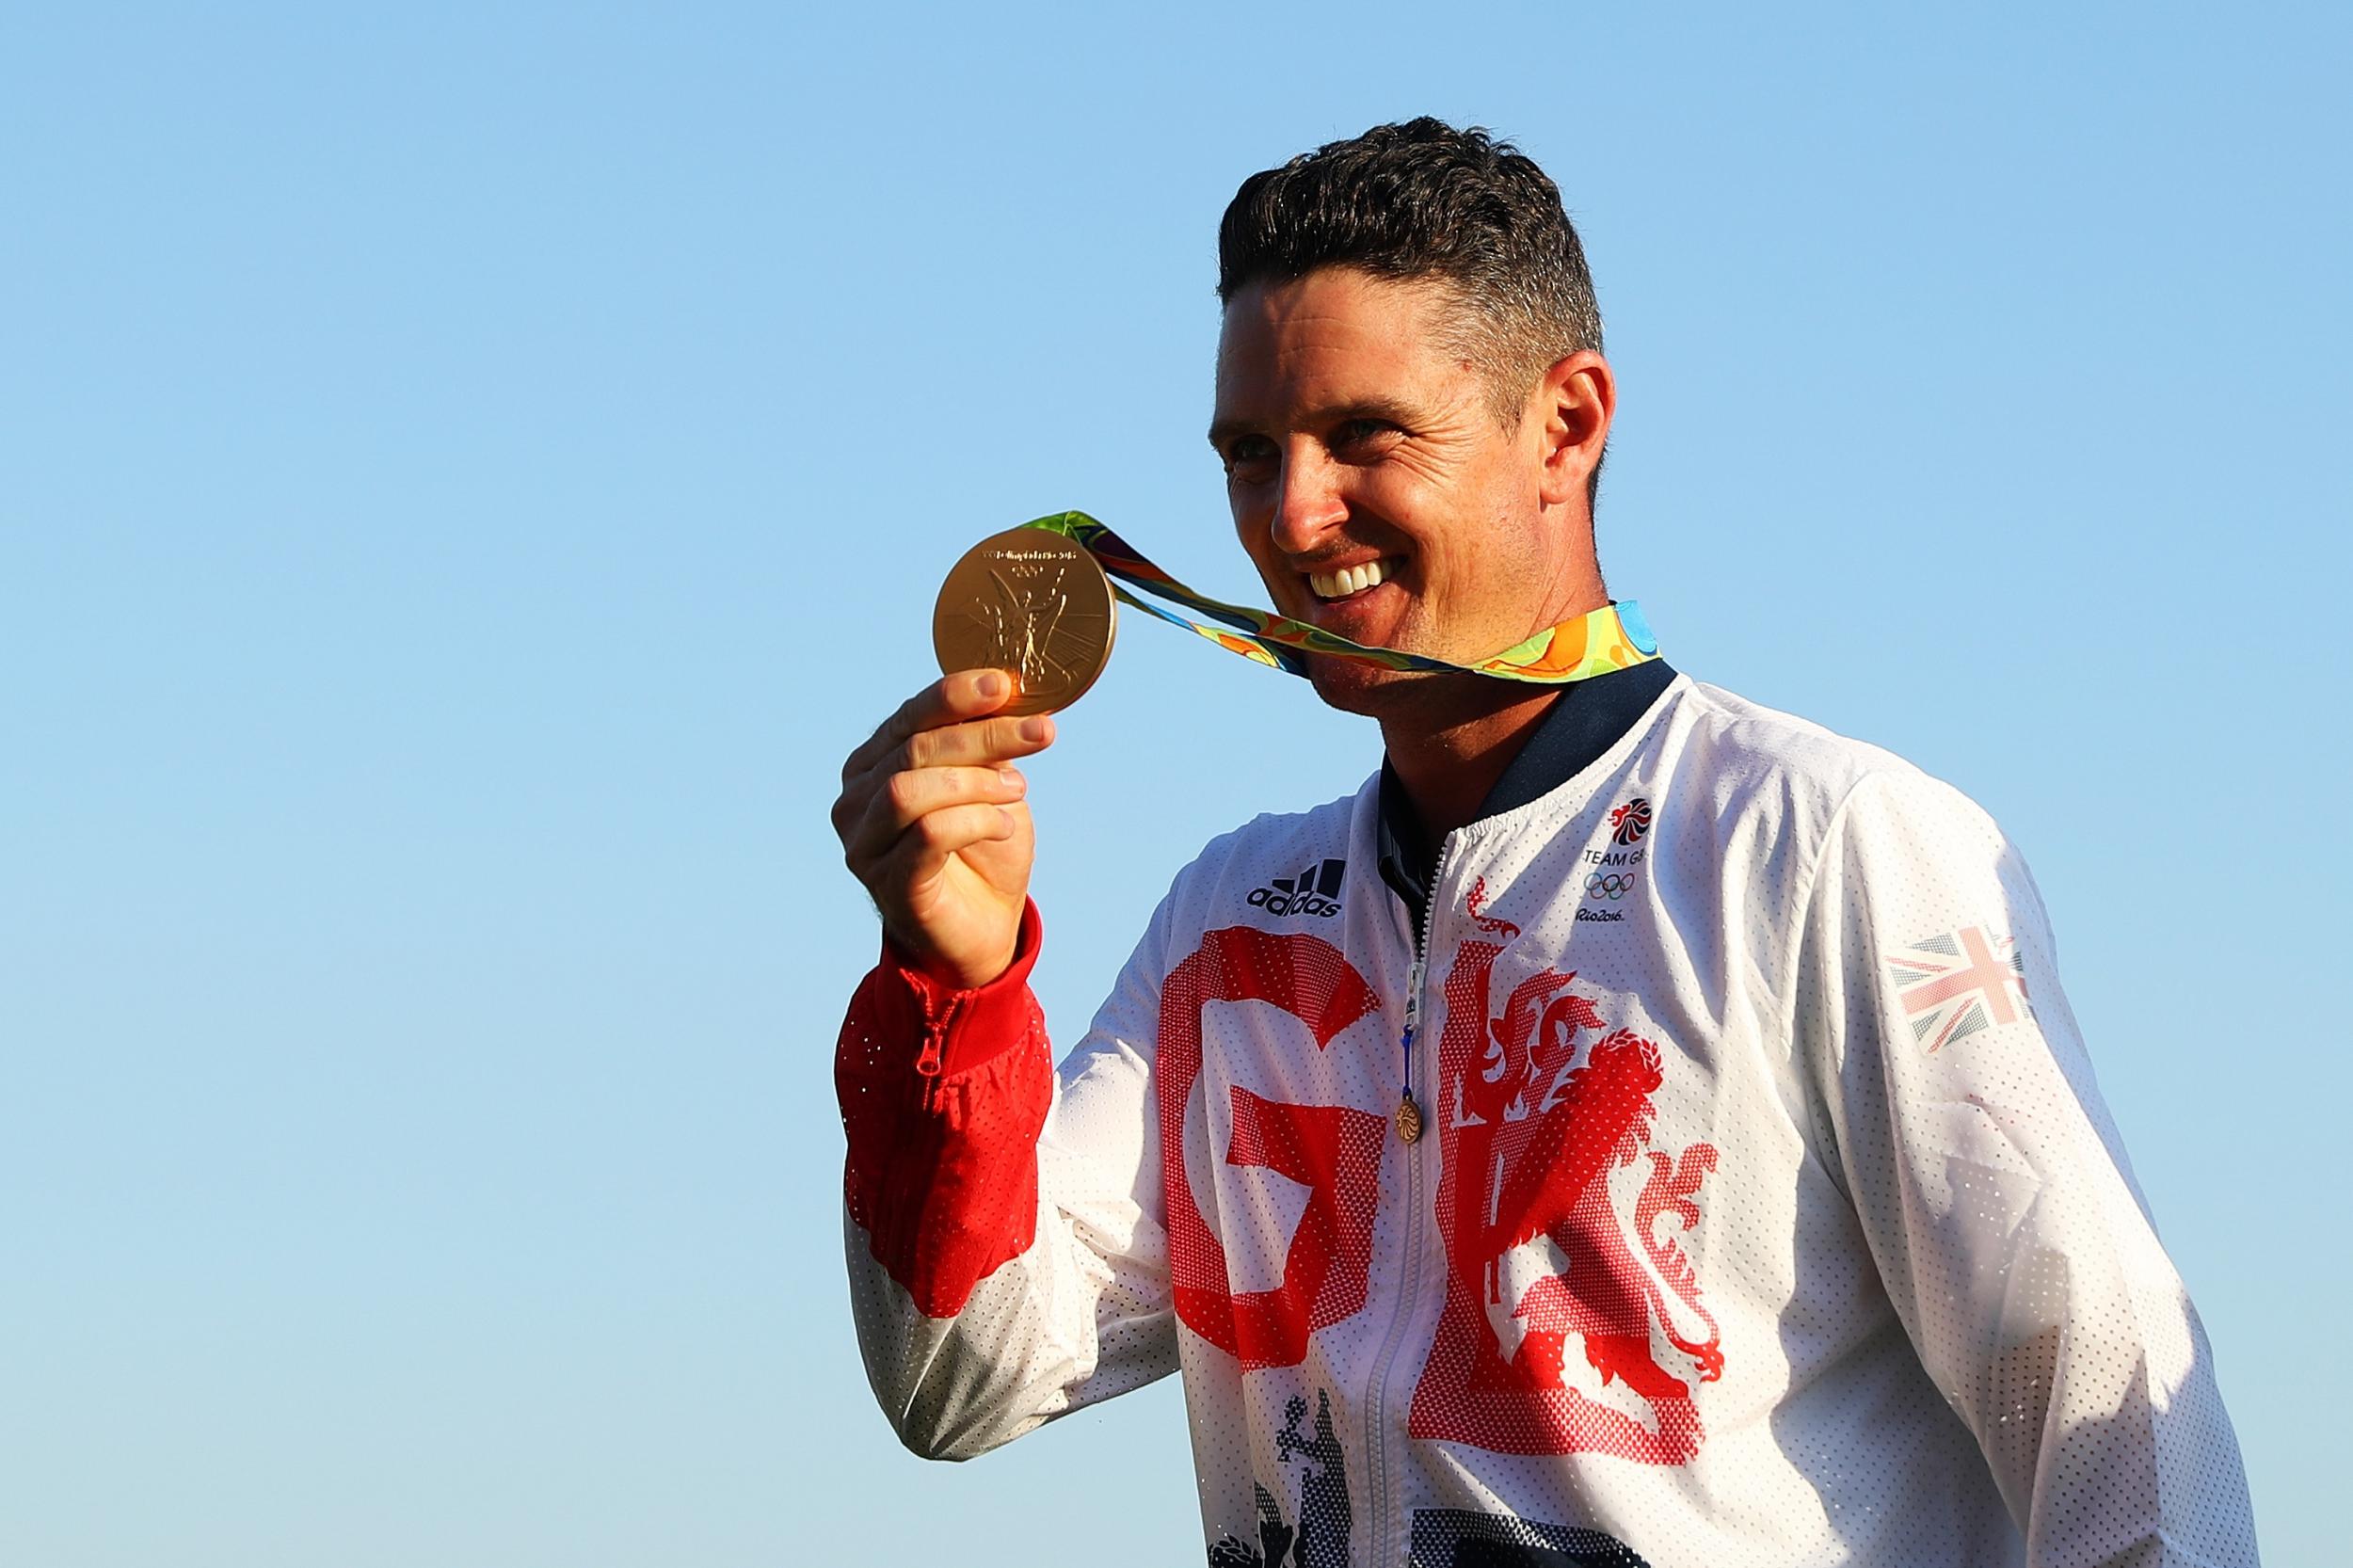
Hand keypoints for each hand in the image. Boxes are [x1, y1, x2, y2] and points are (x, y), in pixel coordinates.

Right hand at [833, 669, 1055, 988]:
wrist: (984, 928)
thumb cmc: (982, 849)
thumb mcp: (987, 783)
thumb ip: (982, 745)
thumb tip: (1005, 694)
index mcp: (872, 765)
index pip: (907, 717)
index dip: (955, 696)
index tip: (1005, 685)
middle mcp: (856, 801)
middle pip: (913, 749)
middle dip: (983, 735)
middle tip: (1040, 733)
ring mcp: (864, 845)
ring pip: (910, 789)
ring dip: (976, 782)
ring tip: (1019, 790)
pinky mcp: (888, 883)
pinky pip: (927, 834)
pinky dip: (975, 821)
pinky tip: (1005, 826)